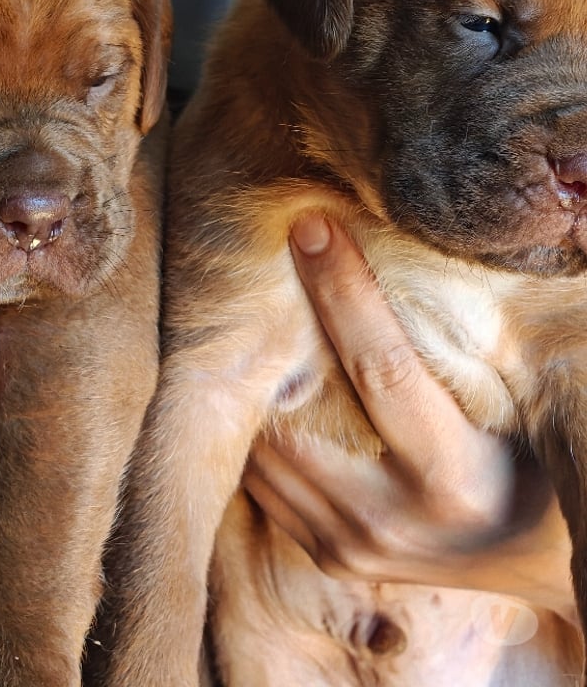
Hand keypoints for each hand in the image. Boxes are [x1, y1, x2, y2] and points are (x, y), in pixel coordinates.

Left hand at [243, 215, 575, 621]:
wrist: (536, 560)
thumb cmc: (534, 461)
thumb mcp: (516, 404)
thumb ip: (461, 350)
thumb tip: (410, 250)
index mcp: (455, 479)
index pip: (382, 369)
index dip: (342, 292)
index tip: (312, 229)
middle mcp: (394, 522)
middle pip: (299, 415)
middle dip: (272, 341)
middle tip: (258, 281)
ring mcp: (352, 546)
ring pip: (265, 453)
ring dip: (255, 391)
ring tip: (253, 332)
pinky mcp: (329, 557)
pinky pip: (264, 486)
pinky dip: (257, 435)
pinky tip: (265, 395)